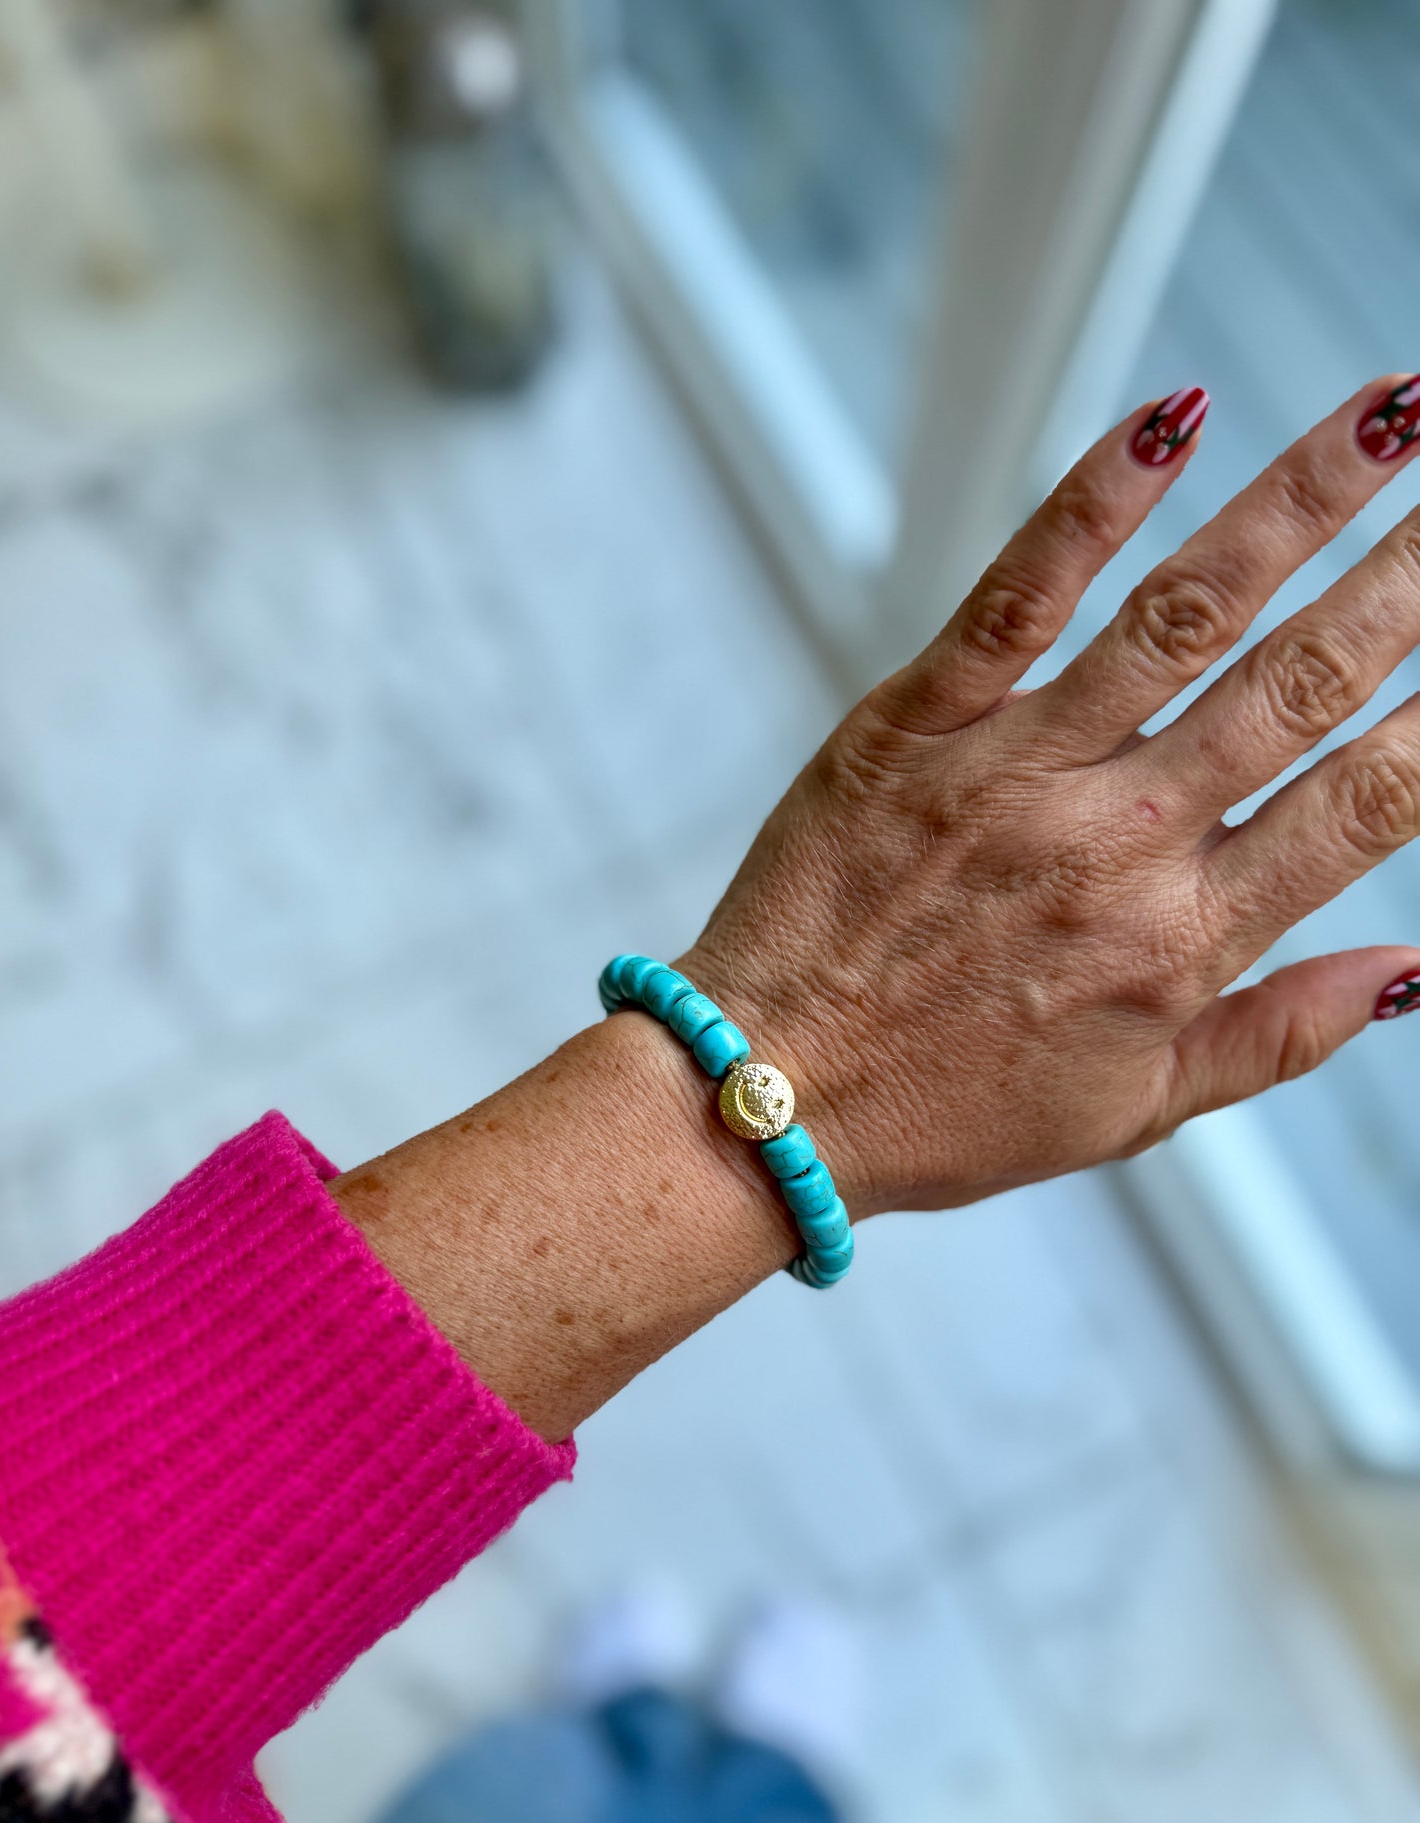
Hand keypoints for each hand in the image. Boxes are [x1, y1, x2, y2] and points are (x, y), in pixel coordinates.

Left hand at [682, 375, 1419, 1219]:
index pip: (1362, 806)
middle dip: (1408, 575)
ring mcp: (1014, 773)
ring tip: (1386, 414)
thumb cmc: (943, 1110)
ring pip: (1184, 615)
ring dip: (1297, 502)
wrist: (767, 1094)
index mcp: (1181, 943)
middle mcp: (1115, 845)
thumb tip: (1411, 970)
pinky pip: (1018, 595)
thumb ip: (1278, 1037)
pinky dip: (1093, 503)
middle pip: (1300, 683)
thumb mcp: (1132, 1110)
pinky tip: (1169, 421)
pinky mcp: (916, 724)